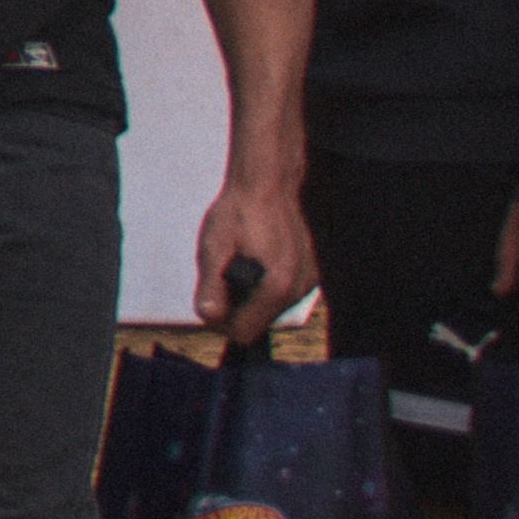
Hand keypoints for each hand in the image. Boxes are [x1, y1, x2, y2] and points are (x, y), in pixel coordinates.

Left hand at [196, 176, 313, 342]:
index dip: (222, 322)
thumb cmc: (239, 213)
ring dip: (251, 295)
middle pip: (258, 322)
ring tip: (239, 261)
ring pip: (270, 309)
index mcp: (275, 288)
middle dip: (236, 306)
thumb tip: (208, 317)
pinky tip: (257, 259)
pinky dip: (266, 285)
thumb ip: (211, 286)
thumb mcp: (214, 248)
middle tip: (223, 272)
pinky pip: (282, 294)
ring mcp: (308, 283)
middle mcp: (298, 290)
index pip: (245, 333)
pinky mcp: (311, 274)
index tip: (212, 299)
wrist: (269, 185)